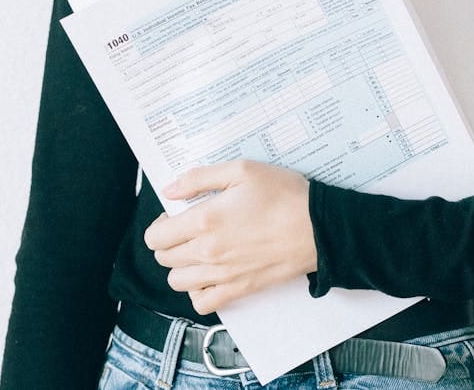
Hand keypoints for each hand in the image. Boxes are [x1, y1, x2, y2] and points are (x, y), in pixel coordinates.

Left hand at [143, 160, 316, 314]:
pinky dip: (198, 293)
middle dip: (169, 244)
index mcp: (204, 220)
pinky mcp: (239, 290)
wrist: (318, 227)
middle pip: (164, 259)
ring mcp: (222, 274)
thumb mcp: (241, 170)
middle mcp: (208, 252)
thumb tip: (169, 190)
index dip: (159, 225)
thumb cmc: (284, 195)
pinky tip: (209, 276)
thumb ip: (198, 178)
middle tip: (187, 231)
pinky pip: (202, 303)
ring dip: (181, 268)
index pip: (156, 237)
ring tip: (197, 253)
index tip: (173, 217)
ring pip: (177, 282)